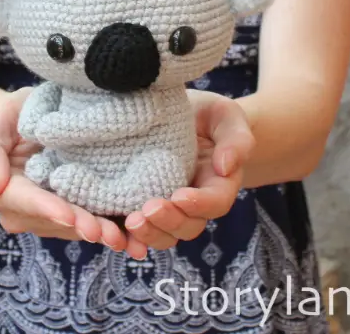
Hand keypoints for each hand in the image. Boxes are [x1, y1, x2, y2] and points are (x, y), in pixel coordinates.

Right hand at [0, 88, 147, 258]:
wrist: (23, 123)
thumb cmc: (9, 117)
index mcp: (0, 189)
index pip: (25, 201)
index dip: (47, 209)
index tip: (69, 215)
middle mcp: (21, 210)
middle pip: (52, 221)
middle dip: (80, 227)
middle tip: (107, 233)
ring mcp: (45, 215)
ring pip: (72, 228)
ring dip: (98, 233)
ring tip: (126, 238)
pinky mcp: (68, 212)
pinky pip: (86, 224)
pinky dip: (110, 230)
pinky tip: (133, 239)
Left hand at [123, 89, 255, 248]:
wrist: (180, 115)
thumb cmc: (207, 114)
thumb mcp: (226, 116)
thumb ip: (235, 139)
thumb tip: (225, 167)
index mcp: (218, 184)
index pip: (216, 202)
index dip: (200, 204)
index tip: (179, 195)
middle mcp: (195, 203)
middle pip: (188, 226)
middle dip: (169, 222)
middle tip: (148, 210)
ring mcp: (170, 208)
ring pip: (164, 235)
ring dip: (149, 234)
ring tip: (131, 222)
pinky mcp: (144, 205)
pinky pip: (139, 229)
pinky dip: (128, 237)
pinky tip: (114, 234)